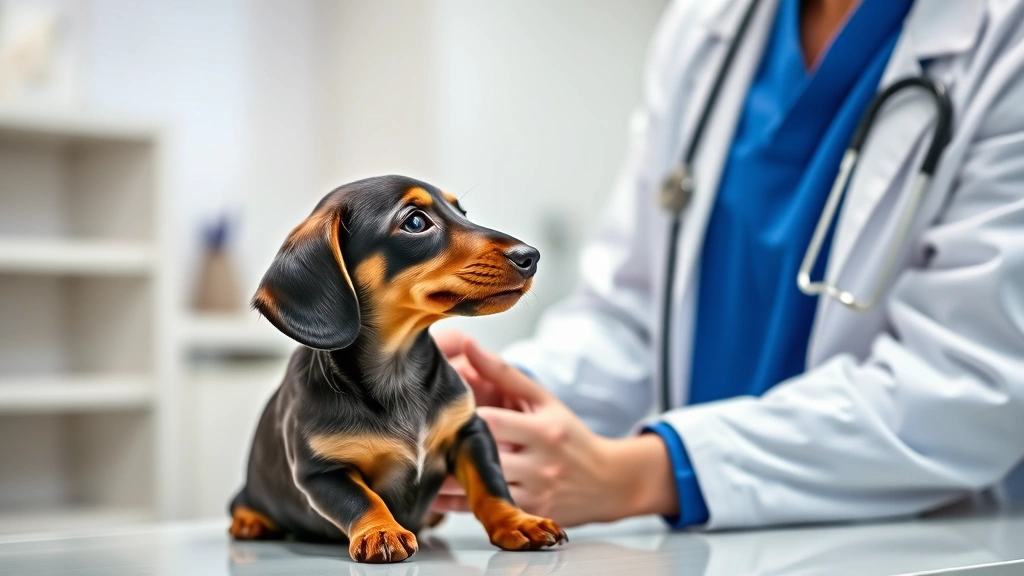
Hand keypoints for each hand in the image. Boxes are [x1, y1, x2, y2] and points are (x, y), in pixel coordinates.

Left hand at [430, 339, 678, 526]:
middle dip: (449, 450)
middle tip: (413, 443)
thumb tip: (470, 345)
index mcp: (542, 431)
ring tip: (417, 470)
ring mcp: (535, 493)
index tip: (432, 411)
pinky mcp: (531, 514)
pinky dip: (457, 506)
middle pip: (485, 458)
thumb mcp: (545, 401)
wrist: (610, 481)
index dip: (461, 418)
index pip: (493, 422)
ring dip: (447, 483)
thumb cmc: (572, 437)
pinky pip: (487, 511)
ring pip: (482, 488)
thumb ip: (506, 375)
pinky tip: (434, 498)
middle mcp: (540, 464)